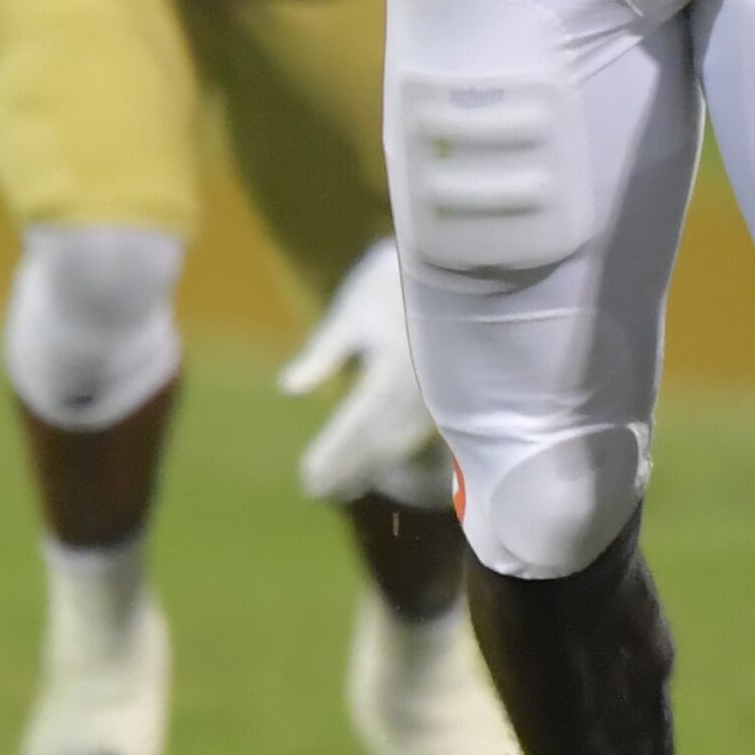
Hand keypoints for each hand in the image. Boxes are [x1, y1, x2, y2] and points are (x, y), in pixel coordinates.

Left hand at [277, 248, 438, 502]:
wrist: (465, 260)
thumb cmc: (399, 278)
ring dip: (378, 467)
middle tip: (326, 493)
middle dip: (352, 472)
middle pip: (381, 448)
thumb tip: (290, 389)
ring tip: (354, 483)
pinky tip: (392, 457)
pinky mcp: (456, 390)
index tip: (307, 481)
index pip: (353, 431)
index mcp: (386, 379)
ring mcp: (441, 396)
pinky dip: (403, 451)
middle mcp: (416, 398)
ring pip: (406, 444)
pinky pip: (426, 433)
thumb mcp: (354, 308)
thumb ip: (325, 351)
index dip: (331, 460)